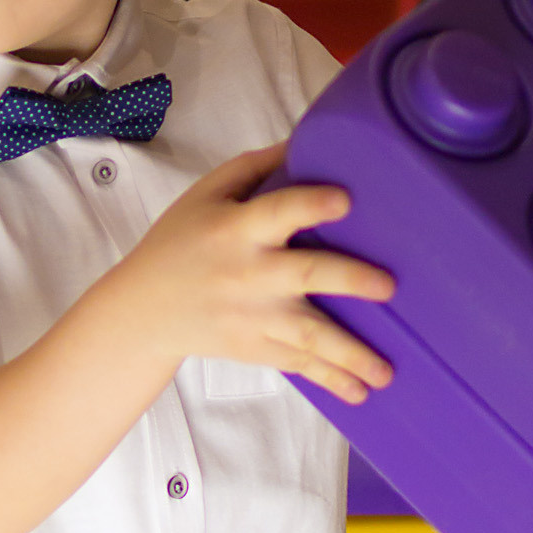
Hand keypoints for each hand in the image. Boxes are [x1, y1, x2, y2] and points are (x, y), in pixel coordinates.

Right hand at [127, 143, 396, 403]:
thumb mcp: (206, 194)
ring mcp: (253, 317)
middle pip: (305, 275)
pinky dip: (331, 380)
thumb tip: (308, 139)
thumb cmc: (179, 241)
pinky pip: (299, 365)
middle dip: (348, 280)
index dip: (311, 204)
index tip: (346, 200)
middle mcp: (248, 273)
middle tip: (389, 287)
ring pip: (309, 335)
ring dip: (351, 354)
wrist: (144, 310)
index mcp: (237, 227)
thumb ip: (255, 167)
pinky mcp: (255, 348)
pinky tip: (362, 392)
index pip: (277, 211)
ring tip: (385, 371)